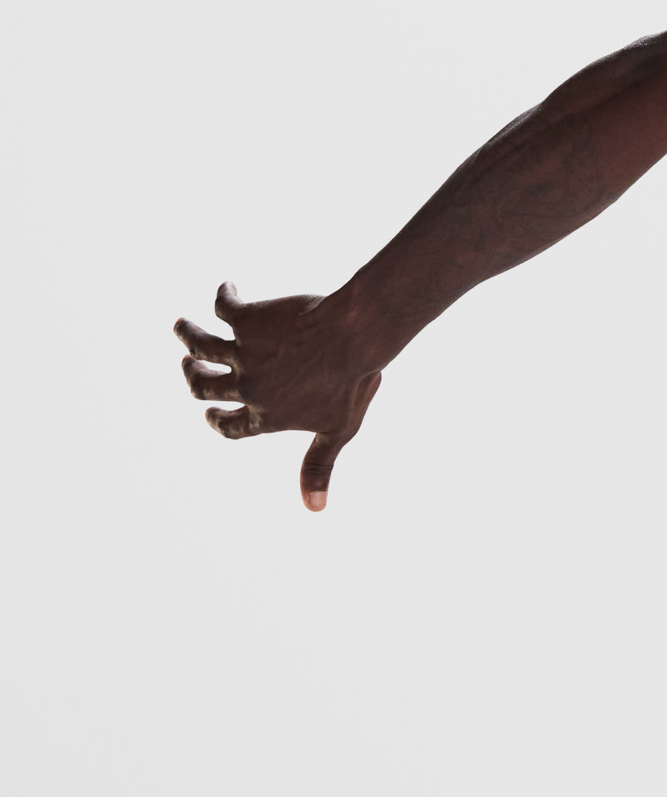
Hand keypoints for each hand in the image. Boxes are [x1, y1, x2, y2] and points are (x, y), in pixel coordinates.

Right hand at [174, 283, 381, 510]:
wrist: (356, 337)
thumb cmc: (352, 384)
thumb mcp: (338, 430)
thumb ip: (319, 466)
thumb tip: (315, 509)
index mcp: (266, 415)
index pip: (230, 426)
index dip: (217, 419)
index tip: (211, 412)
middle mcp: (248, 386)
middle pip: (203, 385)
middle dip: (192, 376)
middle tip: (189, 365)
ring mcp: (245, 352)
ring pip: (199, 344)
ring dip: (186, 335)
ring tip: (181, 326)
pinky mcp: (248, 320)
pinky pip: (223, 307)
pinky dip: (223, 295)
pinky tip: (229, 287)